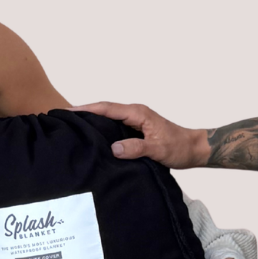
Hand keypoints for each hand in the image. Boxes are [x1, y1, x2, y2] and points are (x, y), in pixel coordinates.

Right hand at [75, 101, 209, 168]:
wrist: (194, 149)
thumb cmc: (179, 148)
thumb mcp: (158, 150)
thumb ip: (136, 148)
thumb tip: (113, 148)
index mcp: (138, 113)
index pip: (107, 108)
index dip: (87, 109)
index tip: (68, 111)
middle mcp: (135, 113)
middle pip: (104, 110)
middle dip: (84, 112)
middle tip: (63, 118)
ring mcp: (135, 121)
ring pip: (109, 118)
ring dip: (92, 120)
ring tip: (72, 126)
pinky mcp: (136, 129)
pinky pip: (115, 126)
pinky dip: (102, 128)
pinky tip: (94, 137)